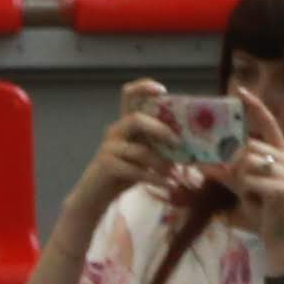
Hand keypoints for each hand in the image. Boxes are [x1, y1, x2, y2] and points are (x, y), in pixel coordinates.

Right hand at [74, 79, 183, 218]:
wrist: (95, 195)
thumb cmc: (123, 173)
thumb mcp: (144, 155)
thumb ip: (159, 145)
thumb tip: (187, 144)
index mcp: (125, 123)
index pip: (129, 95)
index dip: (143, 87)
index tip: (162, 91)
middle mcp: (115, 131)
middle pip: (136, 119)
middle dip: (160, 130)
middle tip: (178, 143)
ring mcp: (109, 148)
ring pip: (140, 150)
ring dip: (161, 163)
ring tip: (175, 175)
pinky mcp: (106, 165)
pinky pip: (135, 170)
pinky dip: (154, 178)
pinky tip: (167, 184)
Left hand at [222, 86, 283, 260]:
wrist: (281, 241)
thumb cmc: (263, 215)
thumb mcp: (243, 190)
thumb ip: (229, 174)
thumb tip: (204, 162)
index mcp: (282, 154)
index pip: (268, 124)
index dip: (255, 107)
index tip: (241, 91)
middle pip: (247, 148)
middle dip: (233, 166)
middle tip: (237, 183)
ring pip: (247, 164)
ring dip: (240, 181)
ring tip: (251, 197)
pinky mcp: (282, 187)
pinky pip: (250, 181)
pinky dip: (245, 191)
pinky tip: (255, 202)